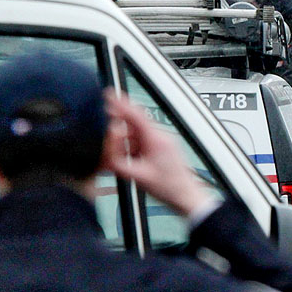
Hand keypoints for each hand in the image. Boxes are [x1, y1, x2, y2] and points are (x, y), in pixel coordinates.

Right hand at [102, 93, 207, 216]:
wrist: (186, 196)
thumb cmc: (169, 187)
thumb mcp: (139, 177)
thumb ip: (119, 163)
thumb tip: (106, 154)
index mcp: (156, 140)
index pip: (136, 116)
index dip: (122, 104)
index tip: (110, 94)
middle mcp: (161, 136)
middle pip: (133, 125)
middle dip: (118, 131)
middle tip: (108, 140)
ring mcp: (163, 141)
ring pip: (136, 134)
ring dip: (125, 143)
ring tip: (124, 160)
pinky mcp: (163, 147)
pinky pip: (142, 141)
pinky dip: (132, 148)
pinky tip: (131, 161)